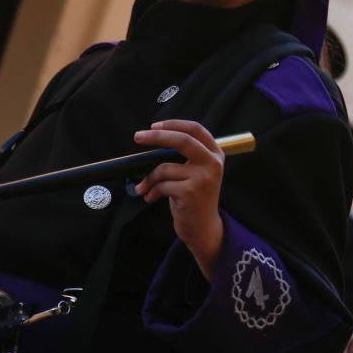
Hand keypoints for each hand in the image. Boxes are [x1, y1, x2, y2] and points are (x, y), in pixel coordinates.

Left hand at [133, 120, 224, 280]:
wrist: (203, 228)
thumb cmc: (194, 197)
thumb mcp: (196, 172)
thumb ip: (183, 155)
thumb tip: (152, 138)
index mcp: (215, 154)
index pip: (196, 129)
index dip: (174, 124)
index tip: (154, 125)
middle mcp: (213, 164)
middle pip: (182, 140)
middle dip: (156, 137)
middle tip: (137, 136)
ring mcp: (203, 178)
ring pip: (165, 167)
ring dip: (149, 178)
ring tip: (144, 187)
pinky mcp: (190, 193)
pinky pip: (162, 185)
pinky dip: (151, 191)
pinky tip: (150, 198)